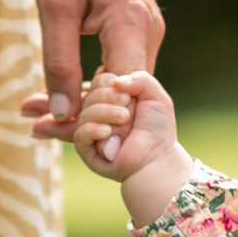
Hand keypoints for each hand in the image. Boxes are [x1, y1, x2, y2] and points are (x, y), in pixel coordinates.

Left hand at [19, 0, 162, 139]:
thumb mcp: (54, 5)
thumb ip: (58, 60)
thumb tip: (61, 111)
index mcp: (132, 25)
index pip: (123, 94)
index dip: (98, 122)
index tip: (63, 139)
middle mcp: (150, 33)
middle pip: (124, 96)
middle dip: (86, 117)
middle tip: (38, 130)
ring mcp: (148, 33)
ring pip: (121, 86)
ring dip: (86, 103)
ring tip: (40, 117)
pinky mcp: (139, 31)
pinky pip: (119, 70)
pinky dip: (92, 84)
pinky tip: (61, 95)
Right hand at [63, 70, 191, 221]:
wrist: (157, 158)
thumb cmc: (157, 128)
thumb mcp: (155, 96)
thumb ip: (140, 78)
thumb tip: (116, 81)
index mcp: (111, 97)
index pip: (99, 80)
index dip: (110, 82)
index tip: (129, 94)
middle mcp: (97, 112)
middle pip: (90, 94)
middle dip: (109, 97)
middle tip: (128, 109)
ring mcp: (90, 130)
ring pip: (84, 113)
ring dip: (104, 113)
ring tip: (124, 119)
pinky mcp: (86, 149)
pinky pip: (80, 135)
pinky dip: (93, 129)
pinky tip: (108, 132)